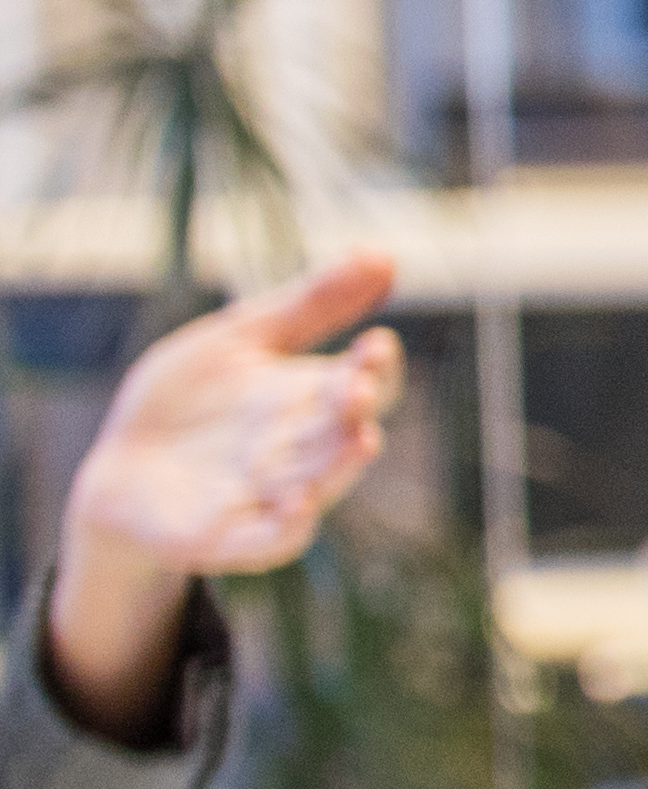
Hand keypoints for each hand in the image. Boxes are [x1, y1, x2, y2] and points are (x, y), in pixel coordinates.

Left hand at [45, 250, 403, 747]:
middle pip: (345, 431)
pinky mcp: (232, 536)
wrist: (121, 472)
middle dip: (355, 411)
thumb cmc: (187, 402)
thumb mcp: (241, 338)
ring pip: (320, 482)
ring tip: (359, 440)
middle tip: (359, 387)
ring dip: (340, 465)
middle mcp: (303, 450)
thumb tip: (384, 251)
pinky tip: (300, 504)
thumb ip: (312, 303)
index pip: (366, 383)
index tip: (374, 343)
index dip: (376, 366)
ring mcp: (271, 495)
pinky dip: (290, 524)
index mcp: (312, 400)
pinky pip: (273, 537)